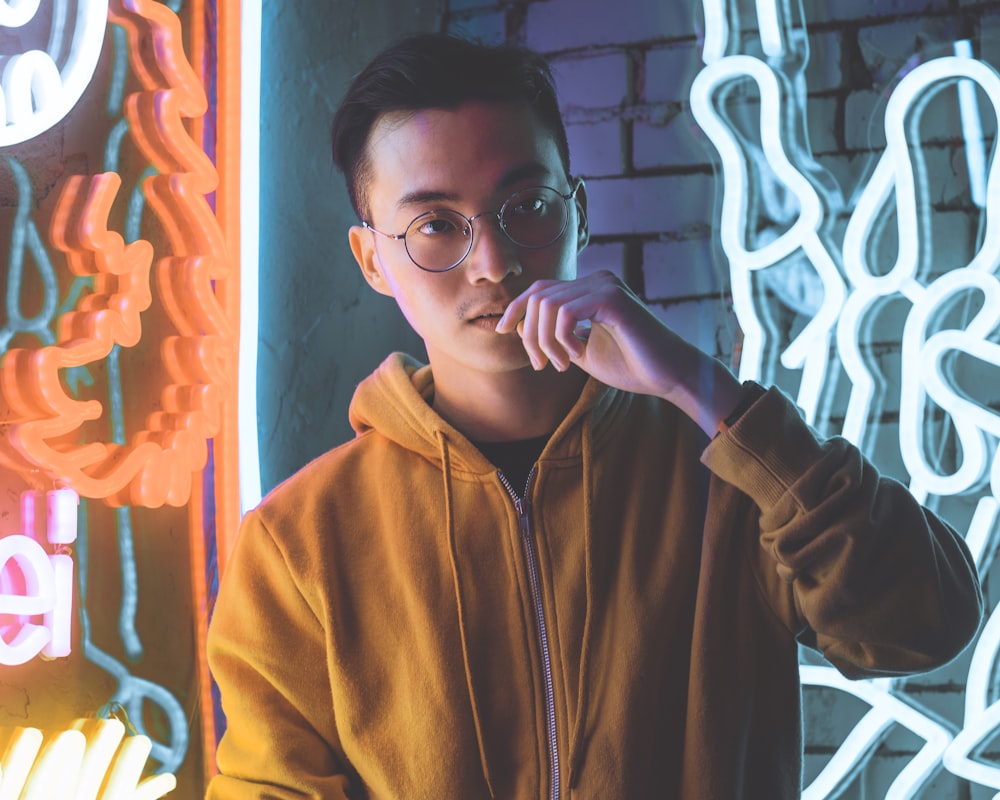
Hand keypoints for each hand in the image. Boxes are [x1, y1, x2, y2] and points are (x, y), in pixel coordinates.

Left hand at [496, 270, 742, 434]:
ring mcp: (606, 286)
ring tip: (562, 364)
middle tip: (542, 365)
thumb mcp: (581, 350)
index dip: (516, 308)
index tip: (501, 331)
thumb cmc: (631, 365)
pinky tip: (576, 356)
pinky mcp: (613, 299)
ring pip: (547, 305)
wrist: (669, 375)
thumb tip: (517, 326)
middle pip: (538, 296)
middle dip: (530, 334)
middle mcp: (597, 280)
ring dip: (545, 341)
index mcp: (590, 289)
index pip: (540, 288)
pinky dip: (562, 339)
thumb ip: (553, 336)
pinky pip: (565, 313)